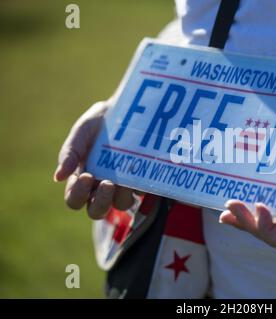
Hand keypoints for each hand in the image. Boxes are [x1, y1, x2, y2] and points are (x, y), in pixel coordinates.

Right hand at [54, 100, 136, 218]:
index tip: (86, 176)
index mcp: (82, 179)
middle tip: (108, 183)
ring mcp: (123, 186)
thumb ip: (70, 153)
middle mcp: (101, 188)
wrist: (126, 111)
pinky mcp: (142, 181)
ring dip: (122, 196)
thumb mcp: (82, 132)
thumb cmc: (98, 124)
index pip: (74, 199)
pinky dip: (140, 186)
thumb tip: (57, 177)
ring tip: (125, 179)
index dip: (78, 194)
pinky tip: (140, 172)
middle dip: (101, 202)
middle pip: (97, 211)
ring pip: (121, 205)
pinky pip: (142, 192)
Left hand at [219, 134, 275, 252]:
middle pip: (270, 232)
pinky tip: (238, 189)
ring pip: (267, 219)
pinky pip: (270, 202)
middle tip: (229, 205)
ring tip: (226, 206)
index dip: (267, 230)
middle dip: (248, 222)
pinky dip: (252, 200)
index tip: (259, 206)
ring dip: (245, 216)